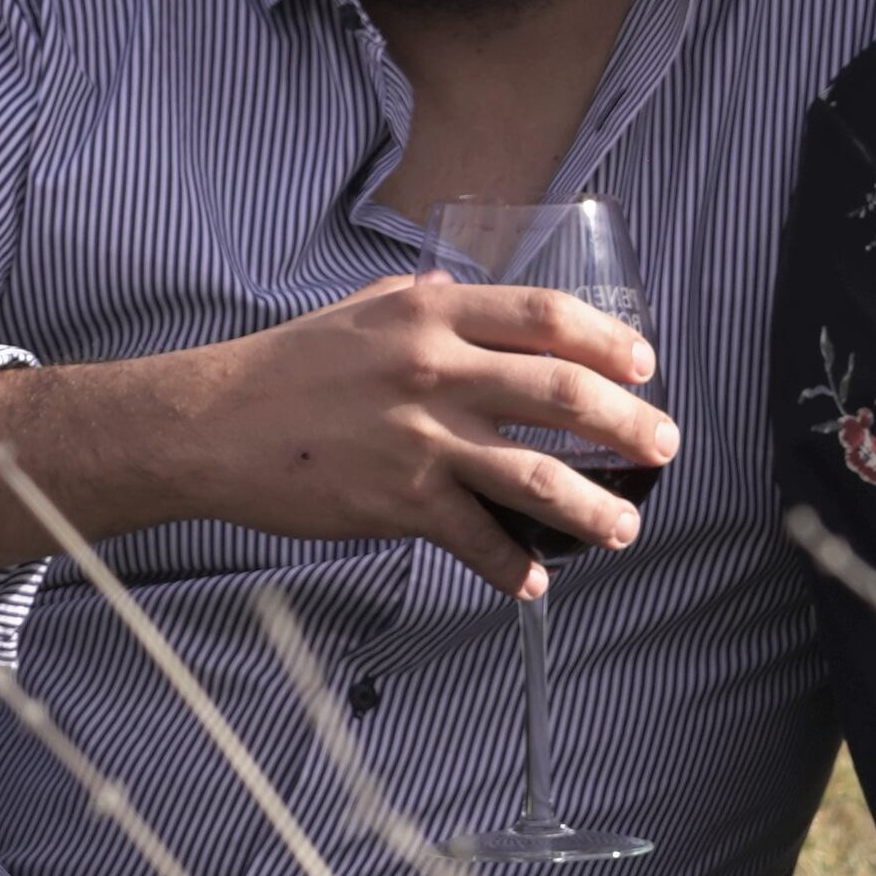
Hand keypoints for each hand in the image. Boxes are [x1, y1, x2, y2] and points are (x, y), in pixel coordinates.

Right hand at [0, 276, 670, 597]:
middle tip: (663, 446)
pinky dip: (513, 566)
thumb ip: (420, 302)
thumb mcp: (360, 308)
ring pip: (534, 474)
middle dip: (627, 424)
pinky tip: (534, 581)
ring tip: (626, 525)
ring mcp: (420, 438)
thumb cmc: (286, 366)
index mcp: (431, 314)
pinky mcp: (399, 501)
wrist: (212, 424)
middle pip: (561, 392)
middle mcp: (435, 370)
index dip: (609, 339)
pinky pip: (476, 539)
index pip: (545, 316)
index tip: (644, 365)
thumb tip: (463, 293)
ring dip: (593, 505)